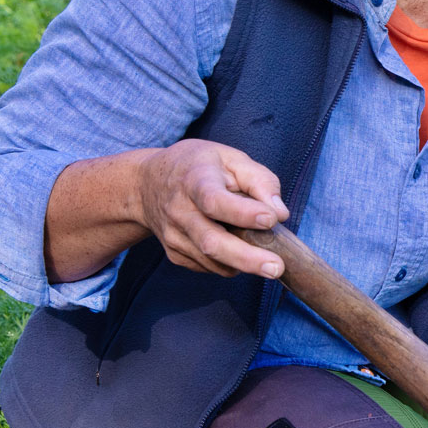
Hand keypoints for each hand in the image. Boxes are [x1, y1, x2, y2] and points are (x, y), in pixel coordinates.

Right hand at [135, 139, 288, 278]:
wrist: (147, 183)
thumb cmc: (199, 167)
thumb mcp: (231, 159)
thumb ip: (260, 181)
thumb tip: (280, 213)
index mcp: (194, 180)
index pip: (214, 201)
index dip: (242, 213)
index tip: (271, 220)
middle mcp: (179, 211)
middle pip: (211, 242)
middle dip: (246, 258)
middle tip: (276, 268)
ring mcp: (173, 235)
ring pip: (211, 260)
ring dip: (243, 264)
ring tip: (268, 262)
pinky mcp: (174, 253)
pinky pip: (208, 266)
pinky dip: (229, 264)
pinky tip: (239, 252)